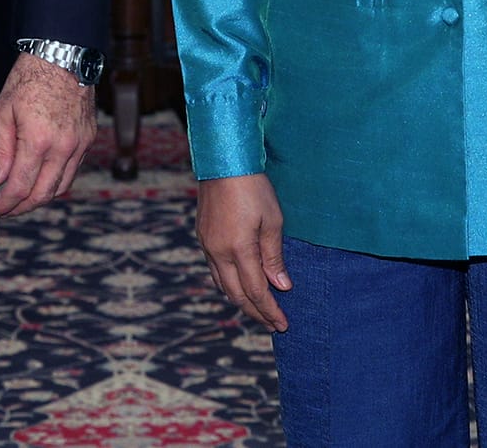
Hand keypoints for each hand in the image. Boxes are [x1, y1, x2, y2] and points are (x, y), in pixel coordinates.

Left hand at [0, 53, 96, 217]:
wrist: (63, 54)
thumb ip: (0, 150)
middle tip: (6, 210)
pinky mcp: (89, 139)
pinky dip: (57, 181)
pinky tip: (42, 178)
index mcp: (38, 140)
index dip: (5, 204)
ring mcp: (80, 144)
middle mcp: (63, 147)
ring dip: (41, 197)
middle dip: (22, 207)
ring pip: (61, 186)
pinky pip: (73, 170)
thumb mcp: (4, 110)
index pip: (20, 186)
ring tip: (22, 198)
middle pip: (43, 194)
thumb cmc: (29, 78)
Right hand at [197, 173, 290, 330]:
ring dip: (241, 301)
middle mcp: (218, 252)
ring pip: (223, 285)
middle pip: (237, 295)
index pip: (256, 291)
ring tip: (258, 310)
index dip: (270, 310)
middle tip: (272, 324)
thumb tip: (281, 286)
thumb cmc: (253, 187)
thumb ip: (274, 257)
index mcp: (239, 249)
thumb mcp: (273, 221)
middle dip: (256, 313)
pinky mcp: (203, 237)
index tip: (283, 323)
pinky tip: (240, 285)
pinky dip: (229, 284)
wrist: (224, 162)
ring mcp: (207, 245)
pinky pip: (215, 270)